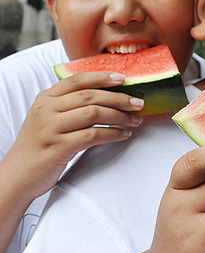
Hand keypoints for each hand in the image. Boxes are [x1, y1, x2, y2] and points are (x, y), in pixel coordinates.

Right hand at [5, 71, 143, 199]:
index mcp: (45, 98)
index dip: (102, 77)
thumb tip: (104, 96)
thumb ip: (67, 105)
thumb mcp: (47, 118)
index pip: (77, 80)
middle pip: (89, 96)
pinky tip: (123, 135)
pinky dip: (112, 134)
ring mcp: (51, 128)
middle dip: (118, 98)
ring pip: (93, 114)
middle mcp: (47, 109)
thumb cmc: (39, 146)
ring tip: (134, 121)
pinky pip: (92, 136)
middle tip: (138, 103)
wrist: (18, 174)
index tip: (124, 79)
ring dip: (119, 117)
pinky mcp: (59, 147)